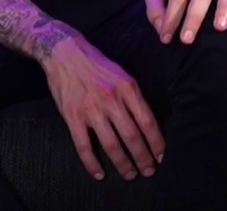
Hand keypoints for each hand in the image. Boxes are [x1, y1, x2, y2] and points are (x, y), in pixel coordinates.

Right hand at [43, 33, 165, 181]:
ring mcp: (91, 109)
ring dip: (123, 163)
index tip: (161, 156)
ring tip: (130, 175)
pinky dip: (92, 163)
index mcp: (127, 88)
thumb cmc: (96, 65)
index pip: (147, 121)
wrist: (64, 53)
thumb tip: (147, 122)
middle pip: (132, 136)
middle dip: (143, 157)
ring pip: (111, 144)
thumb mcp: (122, 74)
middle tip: (149, 171)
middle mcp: (111, 99)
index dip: (156, 142)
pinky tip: (99, 174)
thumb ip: (133, 96)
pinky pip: (84, 146)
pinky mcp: (73, 117)